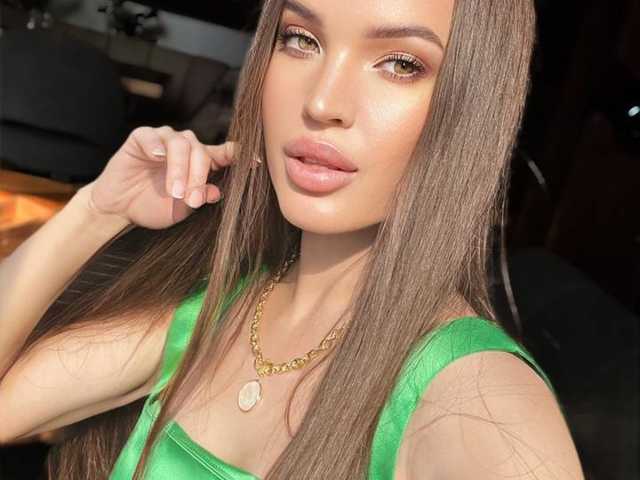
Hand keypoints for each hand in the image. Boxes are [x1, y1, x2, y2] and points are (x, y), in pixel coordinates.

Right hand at [83, 126, 235, 229]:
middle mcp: (186, 148)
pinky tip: (156, 158)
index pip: (225, 154)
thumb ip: (200, 197)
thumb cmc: (154, 206)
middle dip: (199, 176)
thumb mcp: (182, 208)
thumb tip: (217, 192)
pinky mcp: (141, 138)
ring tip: (175, 191)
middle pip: (202, 151)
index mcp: (201, 162)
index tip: (255, 163)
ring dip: (180, 168)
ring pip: (181, 143)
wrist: (120, 210)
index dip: (239, 156)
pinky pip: (152, 136)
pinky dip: (156, 145)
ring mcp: (163, 140)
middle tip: (191, 198)